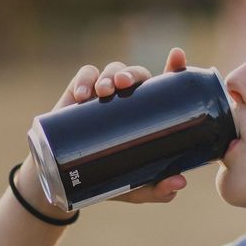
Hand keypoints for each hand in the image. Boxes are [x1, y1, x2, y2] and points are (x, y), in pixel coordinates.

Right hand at [49, 48, 190, 203]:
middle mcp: (128, 98)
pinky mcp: (78, 94)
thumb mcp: (135, 188)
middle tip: (125, 84)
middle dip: (133, 74)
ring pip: (112, 70)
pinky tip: (81, 95)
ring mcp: (103, 94)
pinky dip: (84, 80)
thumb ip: (157, 189)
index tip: (177, 56)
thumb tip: (179, 181)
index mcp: (148, 112)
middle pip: (137, 74)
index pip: (165, 85)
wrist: (66, 182)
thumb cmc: (108, 178)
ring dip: (109, 75)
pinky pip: (84, 76)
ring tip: (105, 91)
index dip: (174, 67)